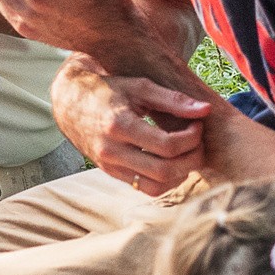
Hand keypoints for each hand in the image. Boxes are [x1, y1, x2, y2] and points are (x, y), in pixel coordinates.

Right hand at [50, 53, 206, 192]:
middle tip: (197, 143)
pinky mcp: (110, 172)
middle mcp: (111, 150)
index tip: (196, 125)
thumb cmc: (107, 90)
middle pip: (165, 170)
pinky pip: (144, 187)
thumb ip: (173, 100)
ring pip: (156, 186)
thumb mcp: (138, 87)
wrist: (69, 101)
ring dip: (179, 174)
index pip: (168, 146)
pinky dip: (164, 180)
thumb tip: (205, 110)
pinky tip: (169, 162)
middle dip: (192, 158)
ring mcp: (109, 165)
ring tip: (185, 155)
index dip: (192, 138)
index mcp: (118, 125)